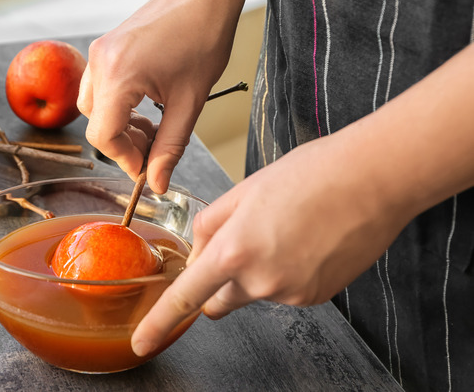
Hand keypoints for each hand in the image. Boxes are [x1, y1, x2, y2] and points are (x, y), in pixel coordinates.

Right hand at [77, 0, 252, 192]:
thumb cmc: (202, 36)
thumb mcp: (190, 102)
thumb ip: (169, 148)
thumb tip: (157, 182)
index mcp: (118, 76)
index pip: (103, 135)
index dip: (124, 158)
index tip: (146, 170)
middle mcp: (101, 62)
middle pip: (96, 123)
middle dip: (123, 144)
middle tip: (153, 152)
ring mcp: (100, 53)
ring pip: (95, 107)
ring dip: (120, 125)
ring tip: (153, 129)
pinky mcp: (106, 48)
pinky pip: (100, 87)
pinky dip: (118, 105)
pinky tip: (145, 108)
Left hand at [130, 136, 413, 355]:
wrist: (374, 179)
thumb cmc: (311, 174)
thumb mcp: (243, 190)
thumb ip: (210, 225)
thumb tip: (199, 251)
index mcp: (235, 250)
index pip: (186, 298)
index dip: (160, 323)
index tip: (143, 342)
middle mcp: (261, 281)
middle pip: (219, 301)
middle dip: (216, 284)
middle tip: (236, 245)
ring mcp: (292, 293)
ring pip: (255, 293)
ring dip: (257, 272)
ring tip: (284, 230)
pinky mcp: (318, 297)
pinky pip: (285, 291)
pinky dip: (286, 272)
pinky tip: (305, 241)